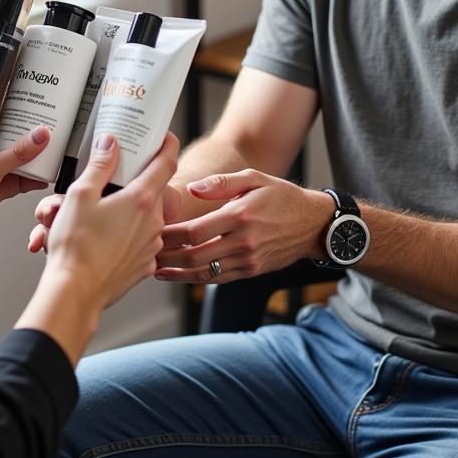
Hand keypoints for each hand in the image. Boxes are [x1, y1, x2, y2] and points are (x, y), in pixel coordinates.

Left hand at [0, 127, 49, 242]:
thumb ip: (18, 152)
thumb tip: (40, 135)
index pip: (9, 123)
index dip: (25, 118)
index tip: (42, 113)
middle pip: (20, 143)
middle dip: (36, 140)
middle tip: (53, 132)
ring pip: (25, 162)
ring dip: (38, 160)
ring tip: (54, 151)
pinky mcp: (4, 188)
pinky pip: (25, 181)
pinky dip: (37, 179)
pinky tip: (46, 175)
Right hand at [43, 131, 179, 307]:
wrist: (75, 292)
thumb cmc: (75, 246)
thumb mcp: (80, 195)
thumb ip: (100, 165)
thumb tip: (111, 143)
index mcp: (141, 199)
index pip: (167, 161)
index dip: (167, 144)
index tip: (164, 136)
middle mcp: (154, 221)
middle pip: (154, 189)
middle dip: (138, 181)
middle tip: (117, 178)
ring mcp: (152, 244)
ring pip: (148, 215)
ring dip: (132, 209)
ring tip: (104, 212)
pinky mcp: (145, 263)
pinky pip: (143, 239)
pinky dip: (130, 233)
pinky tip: (107, 237)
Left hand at [155, 169, 334, 283]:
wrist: (313, 224)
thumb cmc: (282, 196)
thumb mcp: (255, 178)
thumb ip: (222, 182)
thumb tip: (193, 188)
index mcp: (240, 216)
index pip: (195, 231)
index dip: (170, 235)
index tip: (151, 230)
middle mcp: (243, 242)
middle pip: (195, 255)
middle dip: (167, 256)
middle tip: (144, 251)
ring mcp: (247, 260)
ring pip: (204, 272)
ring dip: (176, 272)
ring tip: (153, 268)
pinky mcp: (251, 271)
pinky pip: (218, 279)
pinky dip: (195, 279)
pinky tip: (178, 275)